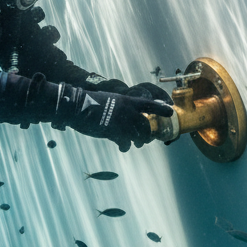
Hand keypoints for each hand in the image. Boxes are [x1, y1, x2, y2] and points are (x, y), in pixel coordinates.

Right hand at [56, 85, 172, 151]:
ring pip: (138, 136)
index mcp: (127, 101)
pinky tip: (122, 147)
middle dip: (148, 135)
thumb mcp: (109, 100)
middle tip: (146, 139)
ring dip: (138, 142)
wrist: (77, 106)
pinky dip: (125, 146)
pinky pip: (125, 143)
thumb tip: (126, 114)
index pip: (149, 104)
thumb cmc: (90, 102)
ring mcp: (121, 122)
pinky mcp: (113, 132)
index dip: (161, 109)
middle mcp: (127, 111)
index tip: (170, 111)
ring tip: (135, 144)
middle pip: (146, 126)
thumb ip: (120, 107)